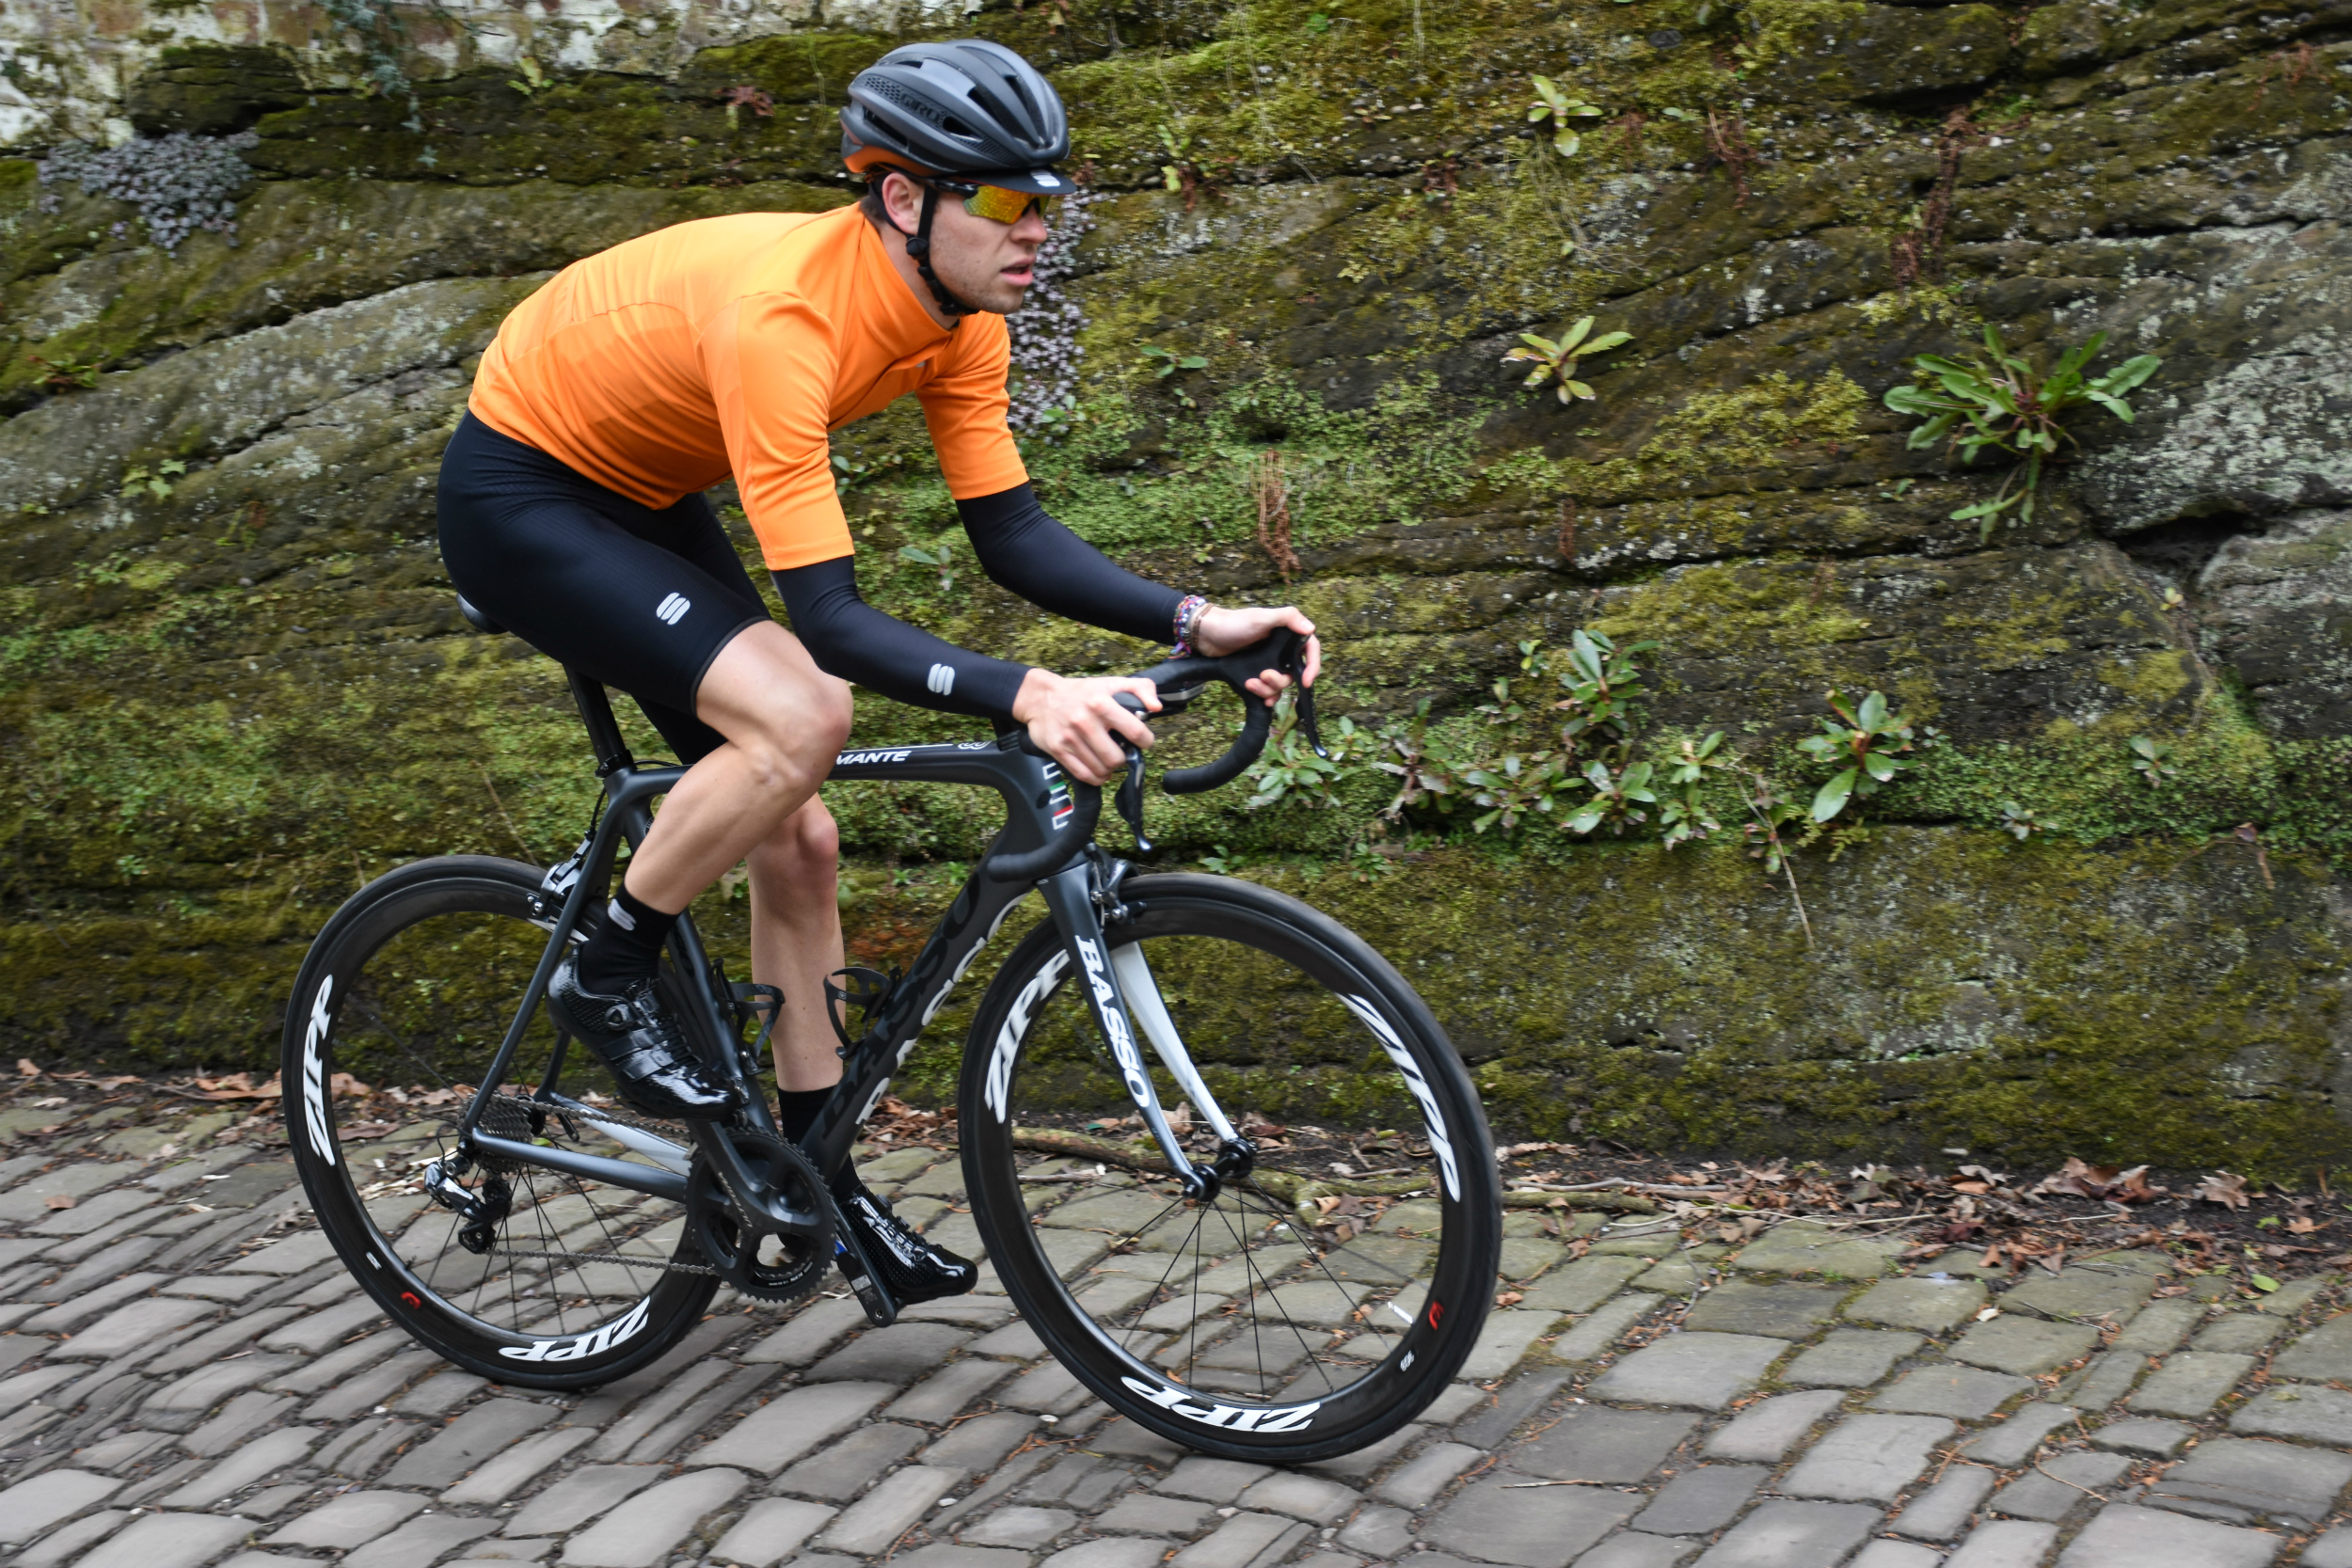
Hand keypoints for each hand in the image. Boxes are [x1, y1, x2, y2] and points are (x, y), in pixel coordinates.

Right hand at [1011, 669, 1160, 785]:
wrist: (1041, 697)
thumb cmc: (1081, 692)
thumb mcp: (1112, 683)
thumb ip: (1140, 689)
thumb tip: (1156, 707)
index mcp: (1101, 702)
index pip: (1135, 731)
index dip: (1145, 741)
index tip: (1144, 742)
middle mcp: (1085, 721)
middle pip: (1116, 758)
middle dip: (1123, 759)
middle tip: (1121, 752)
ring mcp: (1070, 737)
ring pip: (1101, 769)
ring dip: (1109, 769)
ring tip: (1109, 760)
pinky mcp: (1058, 750)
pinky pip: (1083, 774)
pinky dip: (1096, 778)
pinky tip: (1100, 771)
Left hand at [1192, 604, 1320, 703]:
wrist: (1208, 635)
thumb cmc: (1234, 623)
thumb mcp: (1261, 618)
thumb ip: (1287, 618)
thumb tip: (1311, 629)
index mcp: (1287, 634)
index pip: (1310, 649)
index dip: (1313, 666)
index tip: (1306, 680)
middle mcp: (1282, 649)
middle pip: (1295, 672)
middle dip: (1280, 680)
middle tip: (1264, 675)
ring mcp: (1270, 662)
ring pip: (1281, 684)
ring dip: (1268, 689)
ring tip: (1251, 683)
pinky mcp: (1258, 673)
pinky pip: (1270, 690)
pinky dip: (1265, 695)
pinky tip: (1258, 696)